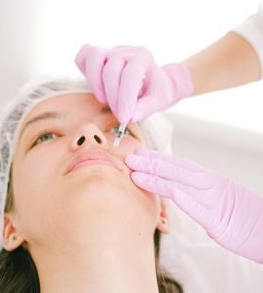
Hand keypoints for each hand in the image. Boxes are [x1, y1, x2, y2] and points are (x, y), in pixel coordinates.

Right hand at [74, 44, 192, 123]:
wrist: (154, 80)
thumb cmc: (156, 90)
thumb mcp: (159, 100)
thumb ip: (146, 108)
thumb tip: (131, 117)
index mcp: (143, 58)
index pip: (130, 75)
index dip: (125, 99)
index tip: (124, 118)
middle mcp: (125, 51)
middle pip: (111, 70)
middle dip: (113, 97)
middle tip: (119, 114)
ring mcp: (110, 52)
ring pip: (93, 56)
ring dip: (95, 83)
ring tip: (103, 100)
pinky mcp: (98, 57)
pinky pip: (83, 56)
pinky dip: (85, 71)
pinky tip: (97, 87)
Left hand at [125, 148, 262, 263]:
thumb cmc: (243, 218)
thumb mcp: (218, 201)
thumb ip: (199, 197)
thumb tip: (182, 196)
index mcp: (209, 181)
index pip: (179, 166)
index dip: (158, 159)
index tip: (141, 154)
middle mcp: (209, 186)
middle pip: (176, 171)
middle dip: (151, 164)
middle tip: (130, 158)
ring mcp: (214, 201)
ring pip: (181, 185)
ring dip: (158, 178)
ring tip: (136, 173)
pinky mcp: (219, 221)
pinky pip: (200, 209)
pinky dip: (185, 200)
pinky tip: (170, 193)